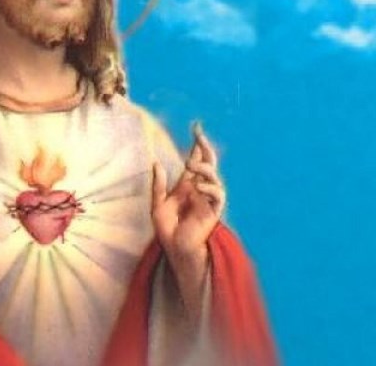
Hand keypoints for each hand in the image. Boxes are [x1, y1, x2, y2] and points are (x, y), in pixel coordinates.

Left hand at [150, 122, 225, 261]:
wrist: (175, 249)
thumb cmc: (167, 230)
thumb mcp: (158, 204)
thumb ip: (159, 184)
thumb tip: (157, 162)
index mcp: (188, 185)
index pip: (196, 159)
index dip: (197, 143)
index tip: (196, 126)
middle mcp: (200, 189)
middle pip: (209, 162)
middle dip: (205, 147)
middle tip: (198, 135)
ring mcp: (208, 199)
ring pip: (214, 176)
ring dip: (204, 167)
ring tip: (189, 164)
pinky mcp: (214, 211)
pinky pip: (218, 195)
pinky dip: (210, 187)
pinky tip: (198, 186)